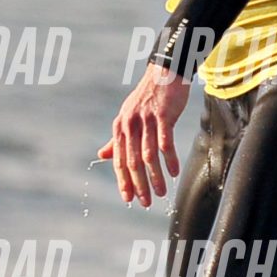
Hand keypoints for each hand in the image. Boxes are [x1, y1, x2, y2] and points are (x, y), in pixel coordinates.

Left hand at [99, 64, 189, 205]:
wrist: (164, 73)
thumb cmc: (146, 98)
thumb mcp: (127, 117)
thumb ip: (116, 139)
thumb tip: (102, 155)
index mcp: (120, 127)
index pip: (119, 160)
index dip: (123, 181)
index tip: (128, 198)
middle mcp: (130, 124)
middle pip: (133, 162)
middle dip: (139, 185)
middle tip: (145, 202)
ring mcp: (146, 120)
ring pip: (149, 155)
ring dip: (155, 177)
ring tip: (161, 192)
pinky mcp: (163, 115)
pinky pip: (166, 142)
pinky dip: (170, 159)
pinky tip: (174, 172)